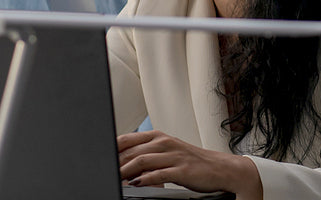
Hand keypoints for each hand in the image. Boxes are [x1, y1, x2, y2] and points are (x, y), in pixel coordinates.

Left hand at [117, 130, 262, 198]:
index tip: (100, 158)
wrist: (220, 169)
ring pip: (142, 160)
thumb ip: (146, 154)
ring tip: (115, 179)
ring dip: (125, 171)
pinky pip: (159, 174)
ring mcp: (173, 156)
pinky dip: (145, 179)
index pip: (127, 139)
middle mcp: (164, 143)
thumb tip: (123, 162)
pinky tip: (136, 184)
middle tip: (105, 172)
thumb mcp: (167, 152)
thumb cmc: (192, 161)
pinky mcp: (181, 170)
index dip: (112, 148)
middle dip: (116, 163)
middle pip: (131, 150)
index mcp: (158, 137)